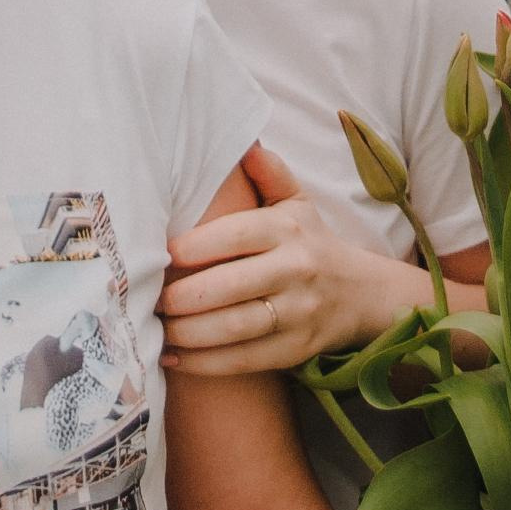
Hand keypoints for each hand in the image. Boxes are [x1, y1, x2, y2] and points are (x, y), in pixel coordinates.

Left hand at [161, 146, 392, 371]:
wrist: (360, 294)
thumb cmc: (309, 243)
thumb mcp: (297, 202)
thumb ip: (270, 173)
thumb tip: (246, 146)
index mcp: (288, 229)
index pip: (237, 235)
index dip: (195, 246)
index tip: (161, 254)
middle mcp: (296, 270)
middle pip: (230, 287)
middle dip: (182, 297)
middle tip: (150, 299)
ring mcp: (298, 313)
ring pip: (235, 327)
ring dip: (188, 333)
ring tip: (156, 329)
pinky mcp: (296, 350)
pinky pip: (245, 360)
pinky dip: (205, 363)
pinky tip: (174, 358)